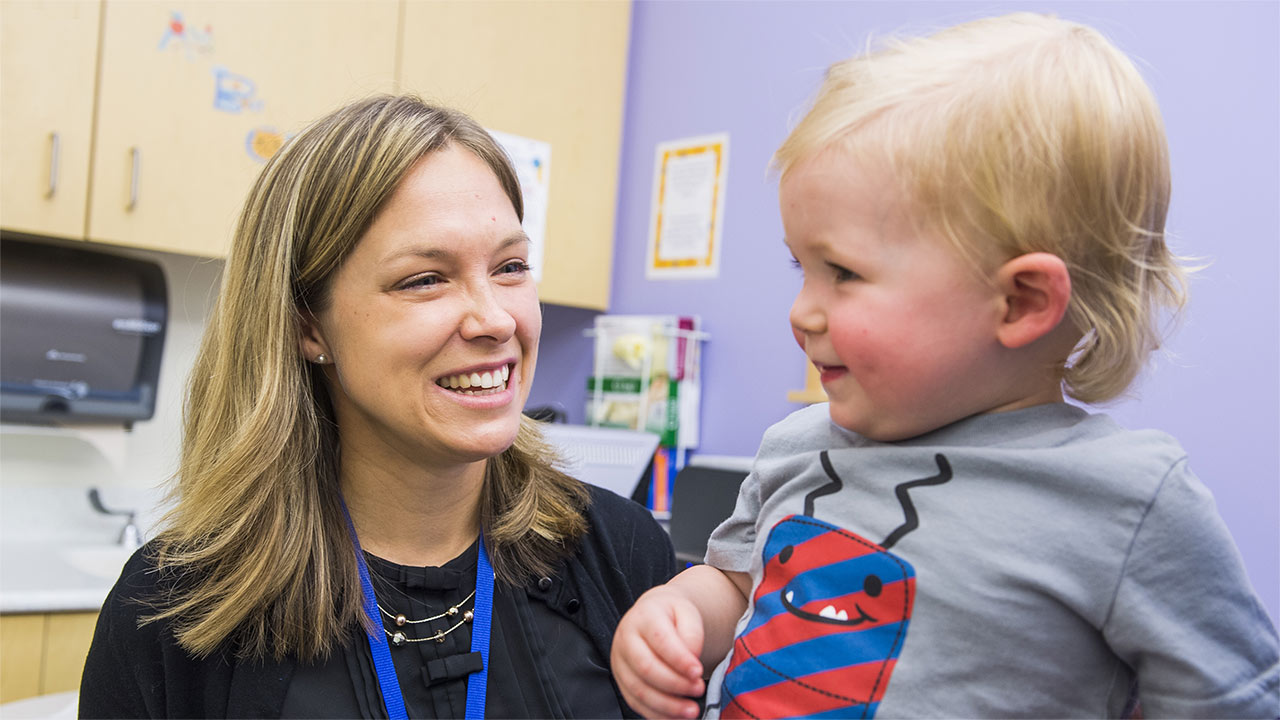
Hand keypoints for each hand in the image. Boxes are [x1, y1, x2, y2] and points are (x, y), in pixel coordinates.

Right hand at [611, 586, 706, 718]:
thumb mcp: (687, 613)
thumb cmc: (672, 617)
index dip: (679, 659)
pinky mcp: (622, 682)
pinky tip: (676, 716)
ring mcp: (621, 662)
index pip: (660, 640)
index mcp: (644, 617)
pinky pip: (636, 703)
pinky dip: (657, 714)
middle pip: (646, 668)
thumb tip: (691, 660)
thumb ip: (692, 633)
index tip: (698, 672)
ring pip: (639, 689)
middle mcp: (626, 639)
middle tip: (698, 690)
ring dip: (667, 705)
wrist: (653, 618)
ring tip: (691, 710)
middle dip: (675, 684)